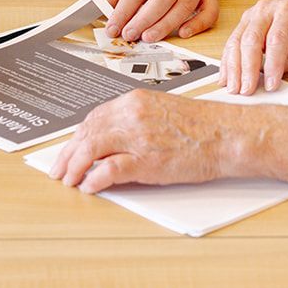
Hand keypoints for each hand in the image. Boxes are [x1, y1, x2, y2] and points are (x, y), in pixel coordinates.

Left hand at [46, 90, 231, 192]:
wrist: (228, 134)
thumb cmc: (203, 126)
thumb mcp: (163, 111)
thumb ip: (136, 120)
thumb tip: (113, 139)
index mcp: (136, 101)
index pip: (94, 118)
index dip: (77, 137)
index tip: (69, 149)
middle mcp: (132, 115)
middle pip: (87, 133)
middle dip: (68, 154)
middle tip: (59, 170)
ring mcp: (138, 137)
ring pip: (91, 150)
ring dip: (75, 167)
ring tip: (69, 180)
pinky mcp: (146, 160)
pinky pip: (109, 170)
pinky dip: (94, 180)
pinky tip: (89, 186)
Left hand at [103, 0, 217, 42]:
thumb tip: (102, 14)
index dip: (124, 11)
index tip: (113, 28)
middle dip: (144, 19)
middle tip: (130, 34)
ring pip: (184, 5)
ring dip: (166, 25)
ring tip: (149, 37)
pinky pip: (209, 10)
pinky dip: (198, 24)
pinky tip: (183, 33)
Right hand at [219, 0, 287, 94]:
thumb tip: (273, 75)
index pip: (277, 39)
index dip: (273, 64)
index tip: (271, 85)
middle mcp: (266, 9)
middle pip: (252, 39)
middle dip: (247, 68)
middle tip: (247, 90)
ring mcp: (252, 14)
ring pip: (236, 41)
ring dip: (233, 67)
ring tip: (234, 88)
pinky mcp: (243, 21)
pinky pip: (232, 42)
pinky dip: (227, 61)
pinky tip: (226, 77)